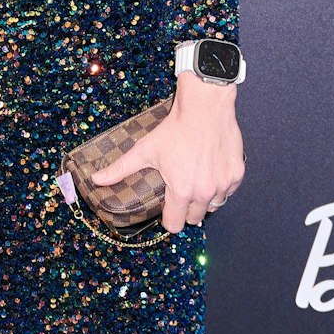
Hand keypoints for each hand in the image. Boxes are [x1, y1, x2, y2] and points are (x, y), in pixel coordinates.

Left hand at [89, 75, 243, 232]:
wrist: (205, 108)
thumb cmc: (174, 129)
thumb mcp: (144, 150)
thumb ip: (121, 169)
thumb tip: (96, 180)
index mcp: (182, 191)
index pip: (175, 225)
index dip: (168, 219)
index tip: (166, 208)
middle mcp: (205, 192)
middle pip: (195, 218)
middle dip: (186, 208)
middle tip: (180, 191)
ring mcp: (224, 184)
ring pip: (213, 205)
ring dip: (204, 198)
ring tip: (194, 180)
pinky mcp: (237, 175)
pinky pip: (228, 191)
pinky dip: (220, 185)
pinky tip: (210, 171)